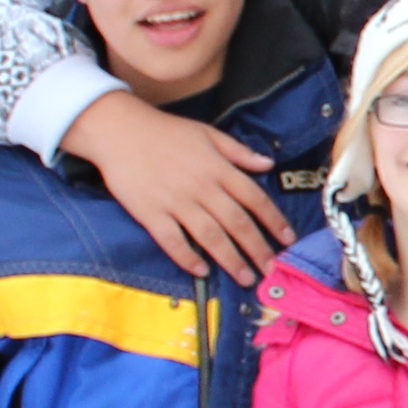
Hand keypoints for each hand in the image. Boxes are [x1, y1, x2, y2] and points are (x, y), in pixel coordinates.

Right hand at [77, 89, 295, 280]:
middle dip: (258, 249)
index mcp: (218, 168)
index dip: (274, 220)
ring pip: (210, 236)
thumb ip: (238, 152)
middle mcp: (201, 187)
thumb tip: (268, 165)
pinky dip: (188, 258)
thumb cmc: (165, 131)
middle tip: (272, 270)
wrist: (119, 130)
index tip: (288, 240)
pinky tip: (202, 272)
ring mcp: (176, 202)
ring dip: (231, 260)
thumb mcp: (207, 133)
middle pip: (237, 223)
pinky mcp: (150, 214)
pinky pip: (173, 241)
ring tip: (246, 277)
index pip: (254, 198)